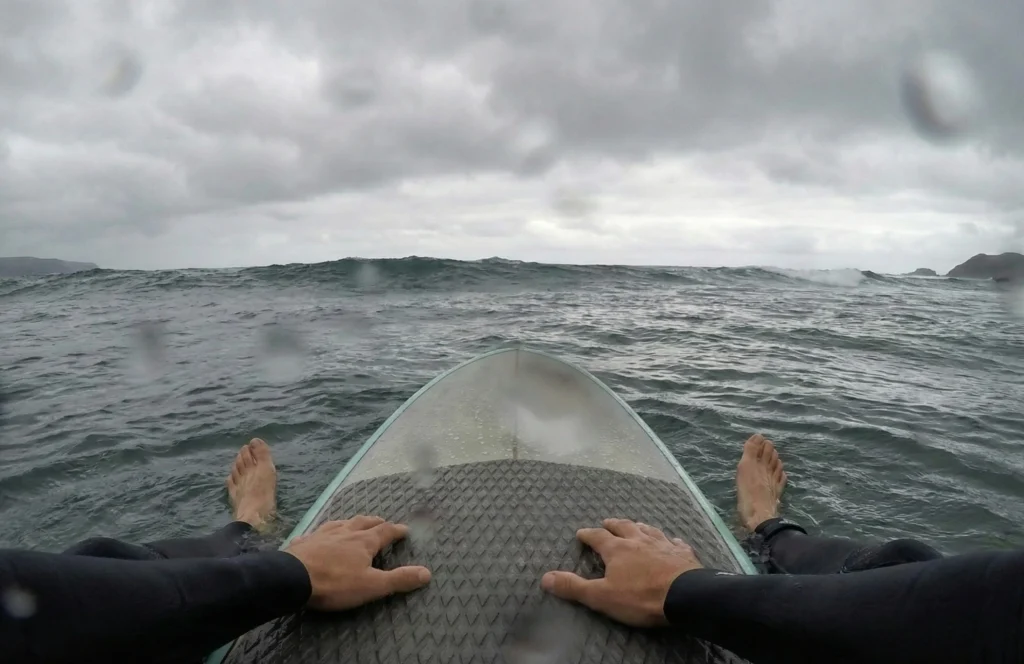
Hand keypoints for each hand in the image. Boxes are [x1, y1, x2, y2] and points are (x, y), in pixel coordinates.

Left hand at [284, 515, 430, 610]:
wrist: (291, 578)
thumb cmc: (335, 583)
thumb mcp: (372, 585)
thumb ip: (399, 579)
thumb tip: (427, 572)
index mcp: (364, 541)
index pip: (386, 531)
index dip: (397, 530)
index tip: (405, 530)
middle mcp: (346, 532)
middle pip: (364, 522)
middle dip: (376, 522)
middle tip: (383, 522)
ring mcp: (323, 534)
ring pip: (342, 523)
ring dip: (352, 522)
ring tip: (356, 523)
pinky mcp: (305, 541)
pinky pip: (318, 531)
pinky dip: (326, 531)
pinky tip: (320, 534)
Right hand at [542, 518, 701, 626]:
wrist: (685, 596)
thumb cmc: (640, 597)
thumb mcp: (602, 596)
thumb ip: (574, 587)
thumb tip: (545, 577)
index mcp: (617, 549)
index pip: (598, 537)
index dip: (588, 535)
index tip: (581, 533)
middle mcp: (639, 540)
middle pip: (623, 527)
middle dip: (613, 525)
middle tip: (607, 522)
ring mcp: (662, 544)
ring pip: (648, 529)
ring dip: (639, 526)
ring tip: (635, 525)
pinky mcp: (682, 553)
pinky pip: (674, 542)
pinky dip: (669, 540)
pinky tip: (671, 540)